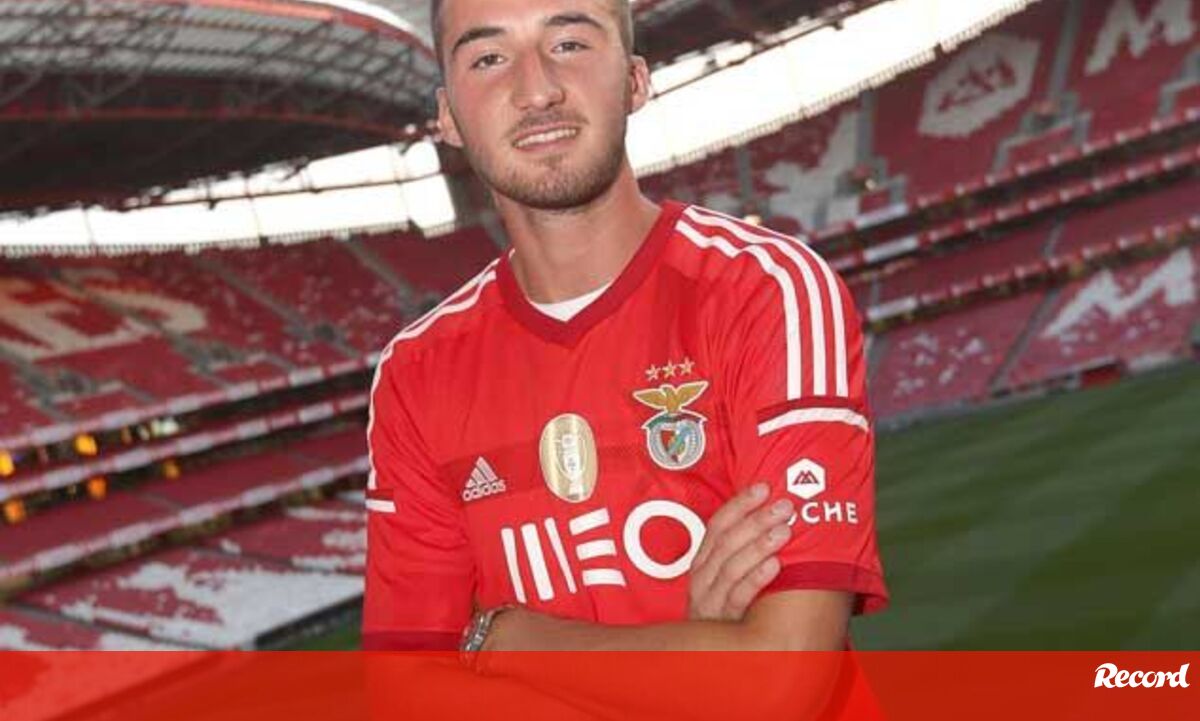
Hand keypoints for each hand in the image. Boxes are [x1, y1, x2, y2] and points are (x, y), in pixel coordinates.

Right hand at [688, 483, 793, 621]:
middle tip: (784, 506)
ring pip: (731, 567)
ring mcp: (710, 602)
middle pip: (725, 543)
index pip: (716, 526)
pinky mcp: (724, 623)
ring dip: (758, 545)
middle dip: (755, 520)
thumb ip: (742, 554)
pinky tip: (775, 565)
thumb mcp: (727, 581)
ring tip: (784, 530)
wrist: (712, 660)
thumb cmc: (731, 614)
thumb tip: (776, 519)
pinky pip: (739, 597)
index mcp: (702, 564)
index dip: (739, 504)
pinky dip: (756, 578)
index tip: (764, 487)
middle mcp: (702, 580)